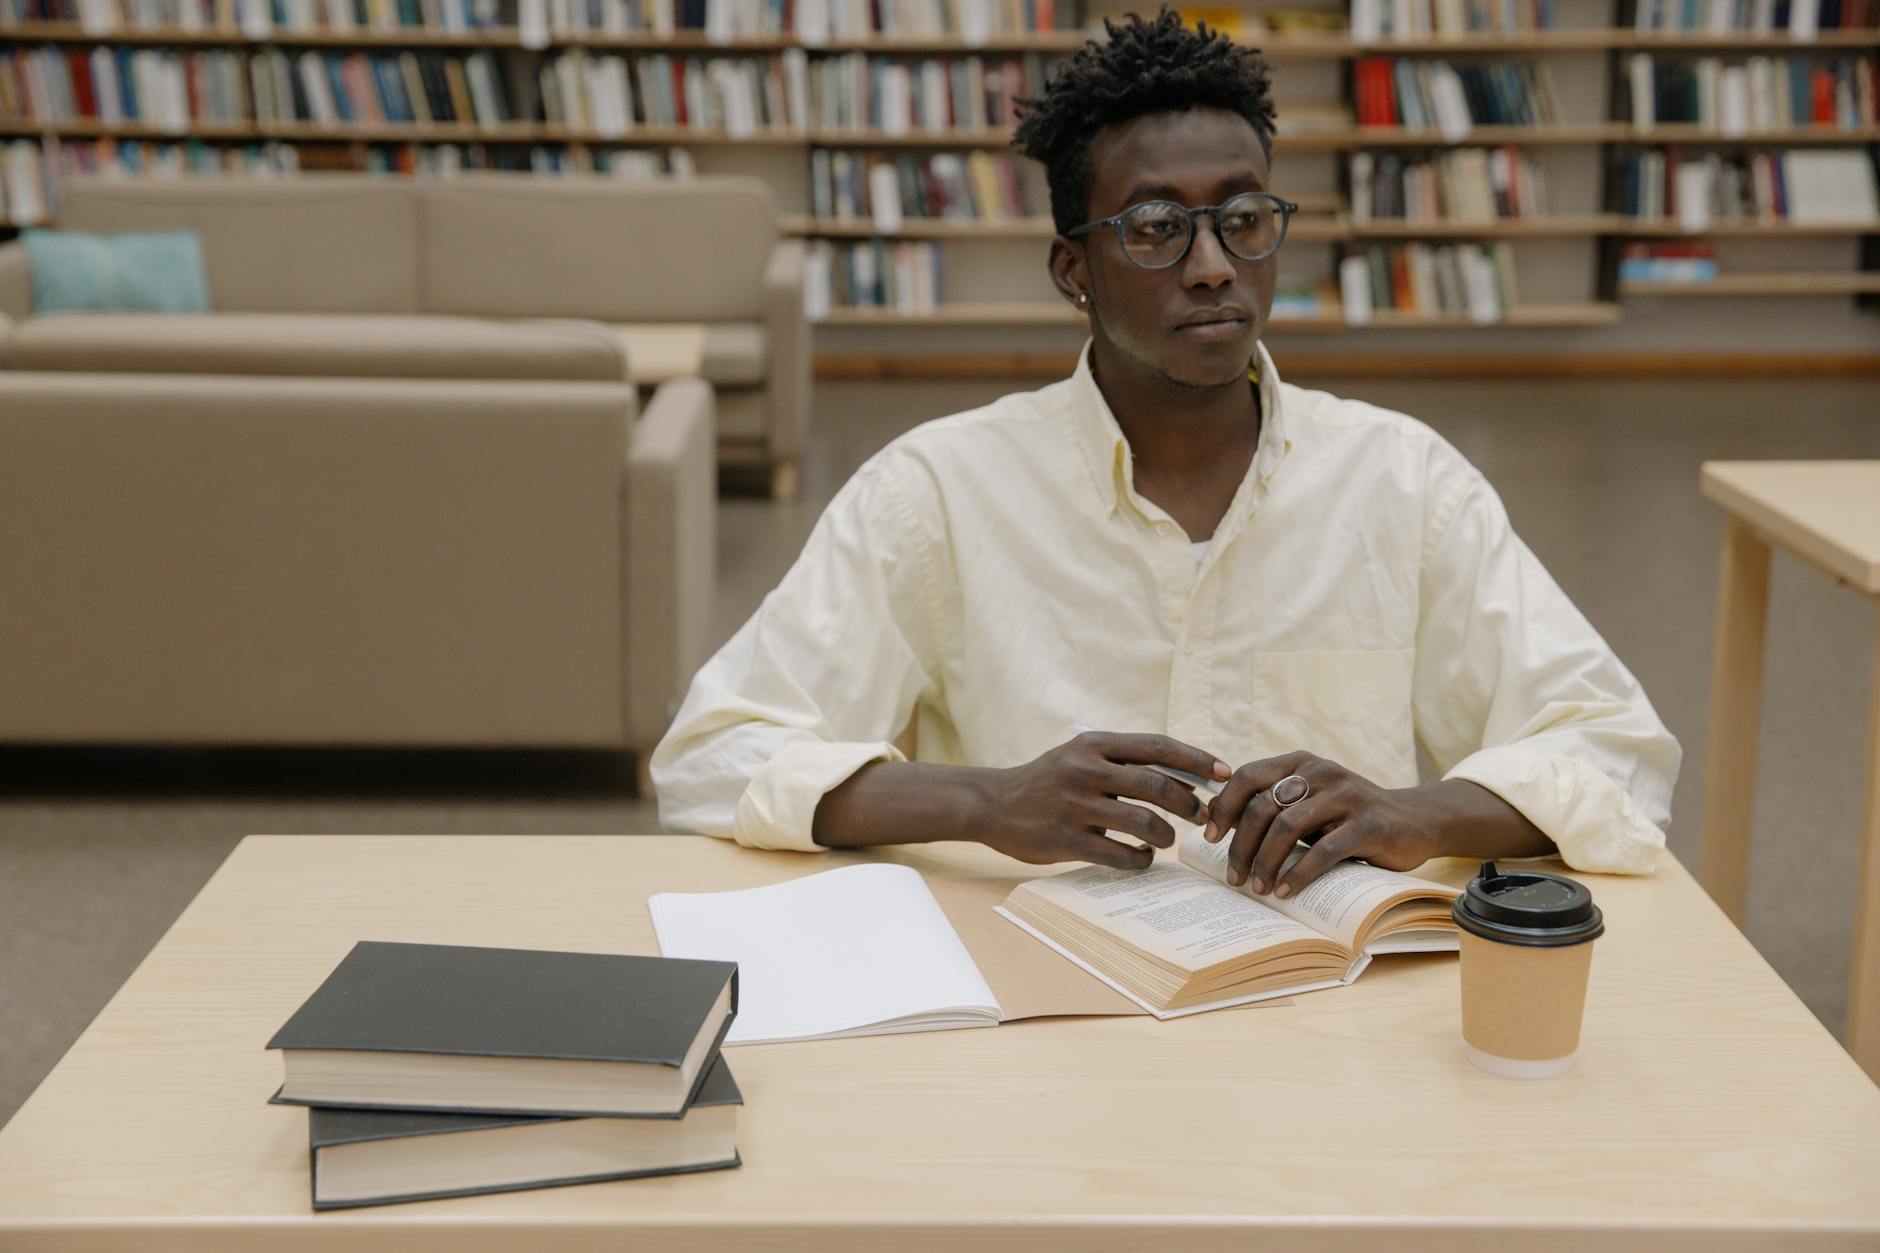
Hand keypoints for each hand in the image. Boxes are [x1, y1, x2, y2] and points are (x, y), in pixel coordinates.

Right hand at [980, 732, 1231, 869]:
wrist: (992, 804)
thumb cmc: (1048, 781)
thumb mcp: (1081, 757)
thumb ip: (1125, 763)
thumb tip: (1189, 780)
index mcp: (1093, 744)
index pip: (1157, 746)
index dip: (1196, 759)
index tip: (1224, 773)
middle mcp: (1084, 770)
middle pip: (1157, 785)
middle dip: (1189, 804)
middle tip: (1200, 816)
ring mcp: (1074, 806)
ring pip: (1144, 822)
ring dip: (1166, 835)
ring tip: (1166, 839)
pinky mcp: (1066, 840)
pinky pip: (1121, 854)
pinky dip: (1141, 859)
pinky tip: (1141, 857)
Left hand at [1203, 752, 1444, 896]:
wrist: (1415, 821)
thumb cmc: (1348, 818)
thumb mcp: (1309, 803)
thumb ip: (1275, 806)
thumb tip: (1220, 823)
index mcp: (1300, 762)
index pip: (1247, 776)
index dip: (1224, 807)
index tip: (1209, 837)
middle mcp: (1320, 771)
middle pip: (1263, 806)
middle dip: (1241, 845)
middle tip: (1233, 877)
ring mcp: (1346, 795)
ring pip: (1288, 826)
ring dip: (1266, 862)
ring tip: (1257, 888)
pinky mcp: (1369, 823)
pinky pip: (1324, 850)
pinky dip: (1298, 874)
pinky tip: (1285, 891)